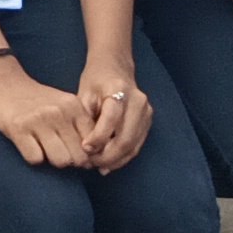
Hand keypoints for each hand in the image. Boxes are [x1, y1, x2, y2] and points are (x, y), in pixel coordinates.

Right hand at [0, 55, 86, 169]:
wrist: (1, 81)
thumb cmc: (35, 99)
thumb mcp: (62, 105)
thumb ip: (78, 126)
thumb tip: (91, 160)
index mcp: (73, 106)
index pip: (94, 142)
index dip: (87, 154)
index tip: (75, 152)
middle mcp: (58, 112)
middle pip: (78, 156)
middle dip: (70, 161)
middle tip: (58, 153)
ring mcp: (38, 120)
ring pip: (60, 160)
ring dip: (52, 160)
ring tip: (44, 148)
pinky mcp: (18, 128)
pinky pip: (35, 159)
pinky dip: (32, 157)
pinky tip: (28, 144)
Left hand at [77, 54, 153, 171]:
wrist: (115, 66)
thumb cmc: (95, 80)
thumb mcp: (84, 93)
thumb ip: (85, 119)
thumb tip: (85, 149)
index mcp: (119, 89)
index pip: (111, 119)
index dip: (98, 138)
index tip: (84, 149)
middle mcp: (138, 101)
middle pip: (126, 137)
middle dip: (107, 155)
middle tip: (89, 163)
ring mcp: (146, 111)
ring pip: (133, 145)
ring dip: (115, 160)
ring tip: (97, 166)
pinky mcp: (148, 121)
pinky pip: (136, 145)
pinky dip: (122, 157)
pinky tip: (108, 164)